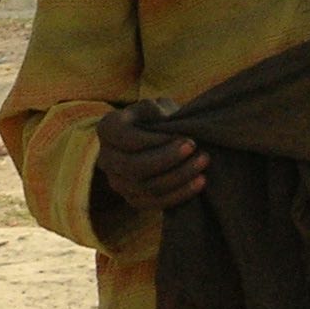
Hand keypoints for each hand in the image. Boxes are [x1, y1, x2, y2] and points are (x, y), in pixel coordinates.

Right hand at [92, 101, 208, 218]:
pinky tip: (200, 182)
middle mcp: (106, 158)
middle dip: (168, 159)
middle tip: (195, 147)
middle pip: (133, 166)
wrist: (163, 138)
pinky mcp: (133, 199)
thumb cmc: (162, 117)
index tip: (183, 136)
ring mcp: (117, 182)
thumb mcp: (159, 105)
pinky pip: (154, 203)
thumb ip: (159, 111)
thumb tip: (168, 128)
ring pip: (146, 187)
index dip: (154, 140)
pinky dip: (179, 194)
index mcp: (107, 128)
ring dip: (179, 176)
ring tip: (203, 162)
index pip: (125, 138)